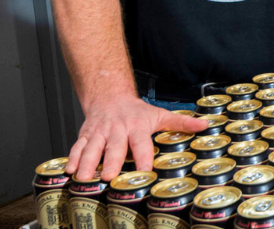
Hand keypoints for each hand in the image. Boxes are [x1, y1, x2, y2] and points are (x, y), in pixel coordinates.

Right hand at [66, 94, 207, 181]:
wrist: (110, 95)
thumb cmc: (136, 110)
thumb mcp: (159, 114)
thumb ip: (180, 122)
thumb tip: (205, 125)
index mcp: (137, 126)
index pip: (141, 143)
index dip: (144, 157)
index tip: (146, 171)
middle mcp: (117, 129)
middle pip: (114, 147)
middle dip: (111, 162)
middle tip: (108, 176)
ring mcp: (99, 132)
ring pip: (92, 148)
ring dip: (87, 163)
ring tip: (84, 177)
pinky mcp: (85, 135)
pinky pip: (77, 147)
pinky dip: (72, 158)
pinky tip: (68, 171)